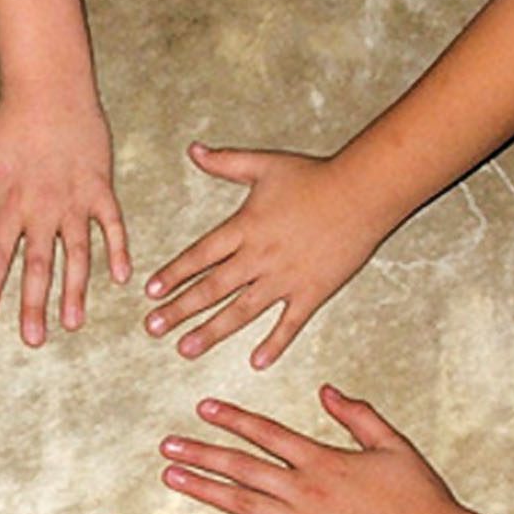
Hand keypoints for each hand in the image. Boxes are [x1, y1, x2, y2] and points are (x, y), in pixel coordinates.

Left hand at [0, 91, 129, 345]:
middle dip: (34, 305)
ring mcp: (75, 200)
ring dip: (76, 290)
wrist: (50, 88)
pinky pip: (113, 225)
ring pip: (77, 254)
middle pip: (38, 265)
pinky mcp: (100, 187)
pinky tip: (124, 279)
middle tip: (33, 340)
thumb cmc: (7, 122)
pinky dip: (120, 251)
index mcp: (9, 204)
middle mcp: (42, 208)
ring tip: (73, 322)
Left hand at [144, 143, 386, 368]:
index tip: (150, 292)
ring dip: (211, 332)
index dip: (174, 274)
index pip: (199, 256)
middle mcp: (259, 257)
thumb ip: (225, 162)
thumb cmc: (314, 176)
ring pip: (241, 311)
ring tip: (185, 349)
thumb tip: (193, 150)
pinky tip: (256, 362)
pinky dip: (274, 344)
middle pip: (211, 288)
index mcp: (245, 228)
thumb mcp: (264, 165)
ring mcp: (285, 278)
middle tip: (153, 328)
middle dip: (179, 310)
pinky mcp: (312, 291)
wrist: (362, 193)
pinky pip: (290, 323)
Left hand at [161, 388, 472, 513]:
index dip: (232, 418)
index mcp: (325, 460)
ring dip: (202, 489)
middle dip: (201, 453)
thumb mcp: (394, 446)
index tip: (203, 407)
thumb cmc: (423, 500)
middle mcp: (307, 490)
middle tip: (167, 445)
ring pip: (240, 503)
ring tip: (170, 478)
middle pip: (242, 466)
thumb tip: (326, 390)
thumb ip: (358, 415)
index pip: (267, 433)